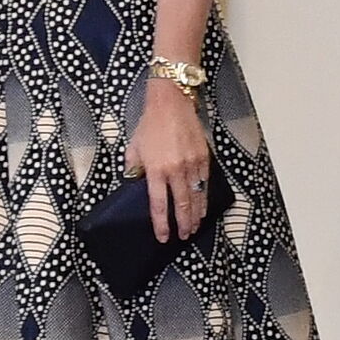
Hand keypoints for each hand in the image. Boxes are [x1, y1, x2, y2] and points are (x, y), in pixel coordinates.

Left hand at [127, 78, 215, 241]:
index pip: (159, 204)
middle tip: (184, 236)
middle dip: (183, 224)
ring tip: (195, 227)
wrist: (171, 102)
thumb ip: (134, 169)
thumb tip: (135, 183)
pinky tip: (203, 206)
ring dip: (196, 214)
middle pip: (181, 205)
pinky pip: (205, 182)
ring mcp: (191, 164)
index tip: (163, 237)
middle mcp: (175, 169)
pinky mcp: (203, 157)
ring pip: (196, 196)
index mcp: (155, 169)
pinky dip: (204, 197)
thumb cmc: (150, 124)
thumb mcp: (134, 147)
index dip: (161, 224)